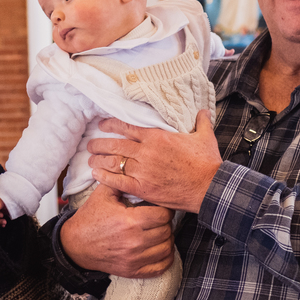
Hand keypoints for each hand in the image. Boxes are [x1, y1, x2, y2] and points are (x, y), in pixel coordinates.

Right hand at [59, 183, 173, 276]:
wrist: (75, 245)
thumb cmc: (90, 219)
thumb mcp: (103, 194)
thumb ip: (120, 180)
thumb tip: (133, 168)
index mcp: (130, 220)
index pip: (164, 215)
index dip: (164, 209)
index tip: (159, 208)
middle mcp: (134, 241)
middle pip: (167, 231)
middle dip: (165, 223)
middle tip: (158, 220)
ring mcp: (134, 258)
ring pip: (167, 248)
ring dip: (166, 239)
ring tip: (159, 233)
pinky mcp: (133, 270)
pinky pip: (161, 267)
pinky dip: (165, 258)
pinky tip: (160, 249)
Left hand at [88, 110, 222, 213]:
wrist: (209, 187)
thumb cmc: (207, 163)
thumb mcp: (205, 137)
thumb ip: (201, 122)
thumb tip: (203, 111)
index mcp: (157, 137)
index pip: (128, 127)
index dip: (111, 125)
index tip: (102, 125)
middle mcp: (146, 152)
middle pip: (115, 145)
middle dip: (99, 144)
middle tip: (90, 144)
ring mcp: (143, 171)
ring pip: (114, 162)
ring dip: (99, 160)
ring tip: (90, 160)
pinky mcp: (143, 188)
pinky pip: (118, 182)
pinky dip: (105, 178)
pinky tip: (96, 175)